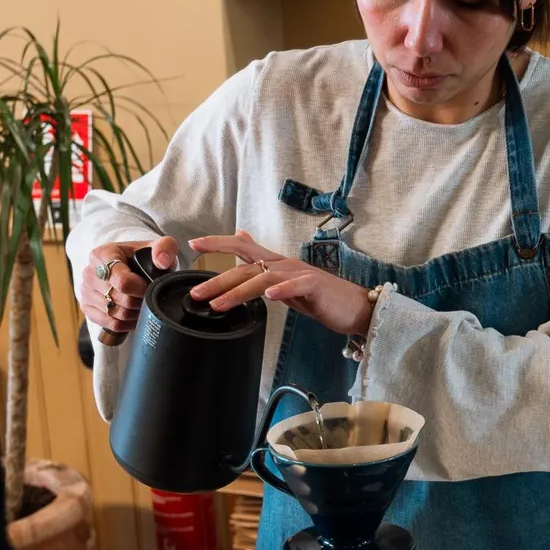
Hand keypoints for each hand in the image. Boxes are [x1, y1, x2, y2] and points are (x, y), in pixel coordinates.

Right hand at [78, 236, 176, 334]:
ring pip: (116, 313)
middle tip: (150, 297)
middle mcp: (89, 273)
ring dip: (135, 313)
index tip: (151, 287)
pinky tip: (135, 315)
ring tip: (144, 305)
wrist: (132, 266)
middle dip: (140, 301)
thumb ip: (164, 248)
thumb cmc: (144, 257)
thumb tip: (163, 261)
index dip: (141, 289)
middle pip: (120, 299)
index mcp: (102, 255)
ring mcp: (86, 291)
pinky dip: (127, 323)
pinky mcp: (87, 308)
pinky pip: (111, 324)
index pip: (122, 282)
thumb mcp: (158, 247)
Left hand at [188, 232, 373, 337]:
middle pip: (246, 266)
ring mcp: (300, 274)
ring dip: (238, 291)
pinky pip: (295, 286)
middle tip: (196, 292)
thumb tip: (243, 242)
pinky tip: (268, 297)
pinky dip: (280, 290)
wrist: (355, 307)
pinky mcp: (315, 287)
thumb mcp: (287, 280)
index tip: (194, 245)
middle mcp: (285, 264)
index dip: (218, 244)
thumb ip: (264, 265)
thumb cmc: (320, 297)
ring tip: (219, 304)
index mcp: (277, 264)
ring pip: (263, 278)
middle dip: (218, 278)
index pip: (243, 248)